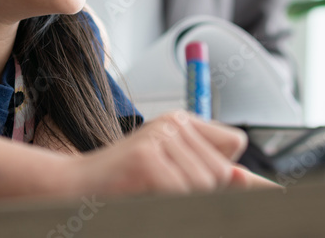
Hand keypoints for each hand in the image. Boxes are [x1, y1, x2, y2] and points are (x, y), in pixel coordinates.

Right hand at [75, 111, 265, 196]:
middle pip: (223, 170)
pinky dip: (168, 203)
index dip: (228, 172)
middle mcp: (174, 122)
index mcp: (183, 121)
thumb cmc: (126, 182)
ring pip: (205, 184)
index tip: (208, 183)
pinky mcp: (146, 158)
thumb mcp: (172, 171)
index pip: (235, 143)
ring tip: (153, 193)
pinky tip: (145, 196)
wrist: (75, 185)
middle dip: (203, 191)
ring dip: (183, 200)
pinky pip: (182, 192)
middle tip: (166, 190)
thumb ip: (210, 172)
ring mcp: (160, 137)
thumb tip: (249, 179)